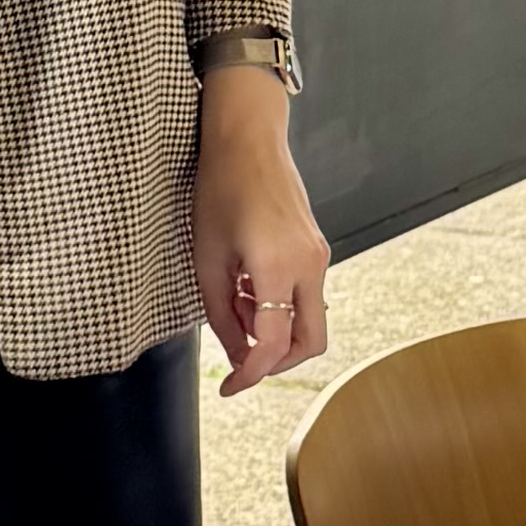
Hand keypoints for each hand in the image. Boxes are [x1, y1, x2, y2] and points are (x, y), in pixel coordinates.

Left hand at [191, 61, 330, 396]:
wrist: (248, 138)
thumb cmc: (221, 187)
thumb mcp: (206, 257)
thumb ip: (220, 313)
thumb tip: (235, 352)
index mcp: (277, 267)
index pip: (274, 345)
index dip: (249, 374)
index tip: (229, 386)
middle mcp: (309, 264)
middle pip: (311, 342)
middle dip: (277, 362)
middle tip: (242, 362)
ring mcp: (318, 255)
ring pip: (309, 319)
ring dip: (276, 329)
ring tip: (236, 305)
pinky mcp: (316, 247)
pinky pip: (305, 293)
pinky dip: (280, 305)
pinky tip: (248, 286)